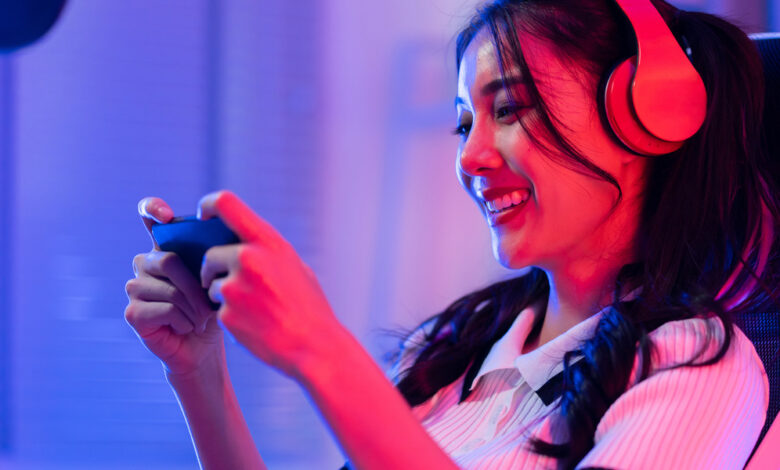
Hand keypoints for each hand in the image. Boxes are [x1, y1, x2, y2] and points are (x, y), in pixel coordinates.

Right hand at [124, 197, 225, 377]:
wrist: (204, 346)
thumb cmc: (212, 309)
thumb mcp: (217, 279)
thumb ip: (212, 258)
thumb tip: (216, 247)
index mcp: (166, 247)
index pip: (148, 214)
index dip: (152, 208)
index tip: (166, 215)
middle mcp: (145, 262)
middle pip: (168, 260)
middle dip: (196, 287)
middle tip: (209, 305)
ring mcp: (134, 286)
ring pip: (168, 289)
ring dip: (194, 308)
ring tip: (199, 319)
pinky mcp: (132, 312)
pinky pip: (163, 309)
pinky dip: (183, 321)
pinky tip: (185, 327)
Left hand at [198, 190, 342, 380]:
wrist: (313, 345)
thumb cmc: (308, 306)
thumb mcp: (296, 267)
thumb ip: (267, 252)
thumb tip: (241, 241)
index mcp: (268, 242)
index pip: (226, 203)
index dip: (209, 205)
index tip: (204, 217)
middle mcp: (248, 259)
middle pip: (210, 254)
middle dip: (213, 269)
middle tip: (225, 282)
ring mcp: (235, 287)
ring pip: (211, 284)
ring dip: (222, 294)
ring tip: (251, 308)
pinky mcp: (227, 313)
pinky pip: (216, 309)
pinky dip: (229, 316)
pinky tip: (252, 324)